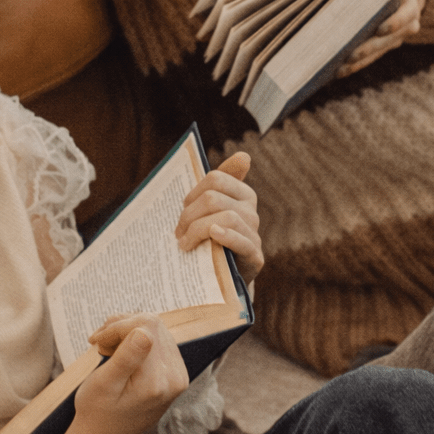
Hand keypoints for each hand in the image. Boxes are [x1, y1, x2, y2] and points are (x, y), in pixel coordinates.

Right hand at [24, 312, 187, 433]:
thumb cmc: (97, 413)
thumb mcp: (103, 385)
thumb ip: (126, 358)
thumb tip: (145, 331)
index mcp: (158, 381)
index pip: (145, 326)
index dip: (117, 327)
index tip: (97, 342)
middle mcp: (176, 377)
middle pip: (153, 324)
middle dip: (122, 327)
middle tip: (100, 343)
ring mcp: (178, 375)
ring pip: (155, 328)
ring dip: (128, 331)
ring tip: (107, 348)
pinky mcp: (175, 372)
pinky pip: (158, 339)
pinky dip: (136, 339)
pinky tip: (120, 351)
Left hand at [175, 152, 262, 283]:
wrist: (222, 277)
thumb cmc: (211, 239)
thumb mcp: (211, 212)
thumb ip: (217, 185)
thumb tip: (244, 156)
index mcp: (242, 194)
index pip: (216, 178)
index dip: (193, 192)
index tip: (183, 207)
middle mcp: (251, 211)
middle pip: (214, 199)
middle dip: (189, 215)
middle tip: (178, 233)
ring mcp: (254, 234)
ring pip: (225, 217)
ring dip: (197, 229)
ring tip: (184, 244)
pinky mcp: (254, 257)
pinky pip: (242, 241)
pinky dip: (226, 236)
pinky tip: (213, 236)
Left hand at [337, 0, 427, 78]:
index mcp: (412, 2)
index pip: (407, 15)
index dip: (395, 23)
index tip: (381, 29)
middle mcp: (408, 23)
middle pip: (390, 40)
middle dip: (370, 48)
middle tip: (351, 55)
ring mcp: (397, 35)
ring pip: (380, 51)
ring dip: (361, 61)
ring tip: (340, 69)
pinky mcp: (386, 42)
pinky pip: (373, 55)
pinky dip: (358, 63)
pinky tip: (338, 70)